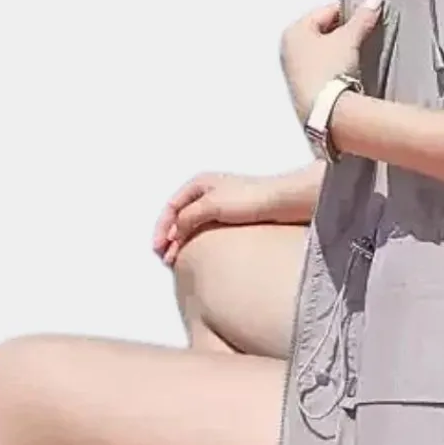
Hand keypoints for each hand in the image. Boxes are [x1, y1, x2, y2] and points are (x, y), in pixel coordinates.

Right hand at [151, 167, 322, 265]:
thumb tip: (175, 232)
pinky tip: (200, 256)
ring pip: (195, 225)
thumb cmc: (250, 197)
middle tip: (167, 258)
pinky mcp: (235, 218)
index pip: (171, 206)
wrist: (284, 201)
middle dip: (171, 237)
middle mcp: (209, 192)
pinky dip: (200, 243)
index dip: (162, 227)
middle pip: (181, 216)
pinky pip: (210, 231)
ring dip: (184, 242)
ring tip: (180, 261)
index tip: (159, 247)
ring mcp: (222, 205)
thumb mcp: (210, 205)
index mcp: (200, 183)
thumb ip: (187, 217)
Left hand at [279, 0, 383, 124]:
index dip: (348, 11)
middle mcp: (288, 49)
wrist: (327, 111)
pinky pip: (321, 69)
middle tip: (362, 36)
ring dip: (339, 51)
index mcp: (293, 30)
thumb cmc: (329, 70)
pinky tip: (347, 73)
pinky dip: (334, 67)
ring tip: (356, 57)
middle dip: (343, 32)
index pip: (325, 11)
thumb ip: (362, 17)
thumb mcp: (349, 39)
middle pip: (321, 31)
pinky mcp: (302, 89)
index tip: (366, 14)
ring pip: (322, 51)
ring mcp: (293, 71)